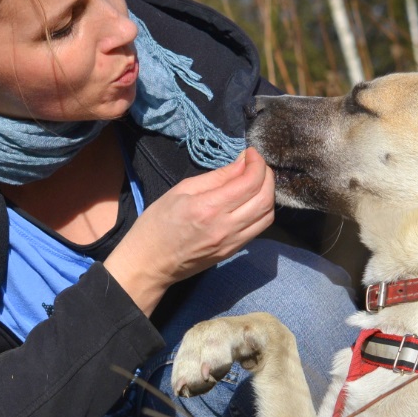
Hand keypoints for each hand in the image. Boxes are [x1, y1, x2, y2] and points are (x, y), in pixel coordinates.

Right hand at [104, 147, 274, 314]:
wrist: (149, 263)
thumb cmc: (157, 224)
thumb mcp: (180, 191)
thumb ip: (216, 177)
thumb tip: (242, 163)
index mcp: (208, 208)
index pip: (249, 182)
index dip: (257, 163)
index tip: (251, 153)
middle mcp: (226, 227)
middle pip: (265, 198)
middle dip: (267, 176)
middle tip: (257, 164)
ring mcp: (232, 243)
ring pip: (267, 215)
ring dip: (268, 194)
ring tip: (257, 181)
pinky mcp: (232, 251)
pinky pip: (258, 228)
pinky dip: (261, 210)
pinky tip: (251, 200)